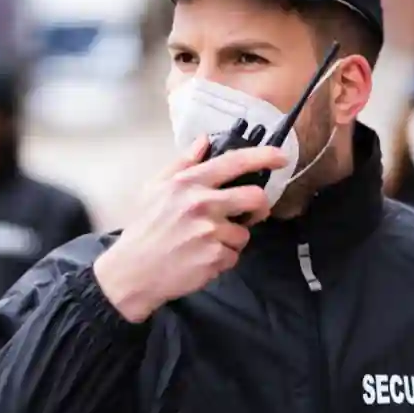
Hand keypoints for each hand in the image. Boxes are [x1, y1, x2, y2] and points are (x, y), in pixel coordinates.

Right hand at [93, 137, 287, 322]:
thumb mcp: (154, 188)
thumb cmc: (143, 229)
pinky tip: (201, 259)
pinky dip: (221, 260)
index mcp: (188, 183)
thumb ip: (182, 163)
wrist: (133, 271)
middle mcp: (202, 203)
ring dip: (231, 239)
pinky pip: (233, 255)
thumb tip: (204, 140)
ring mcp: (210, 231)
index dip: (263, 156)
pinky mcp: (215, 257)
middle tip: (249, 214)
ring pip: (244, 232)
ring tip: (206, 244)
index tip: (280, 157)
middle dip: (259, 207)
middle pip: (255, 197)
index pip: (234, 163)